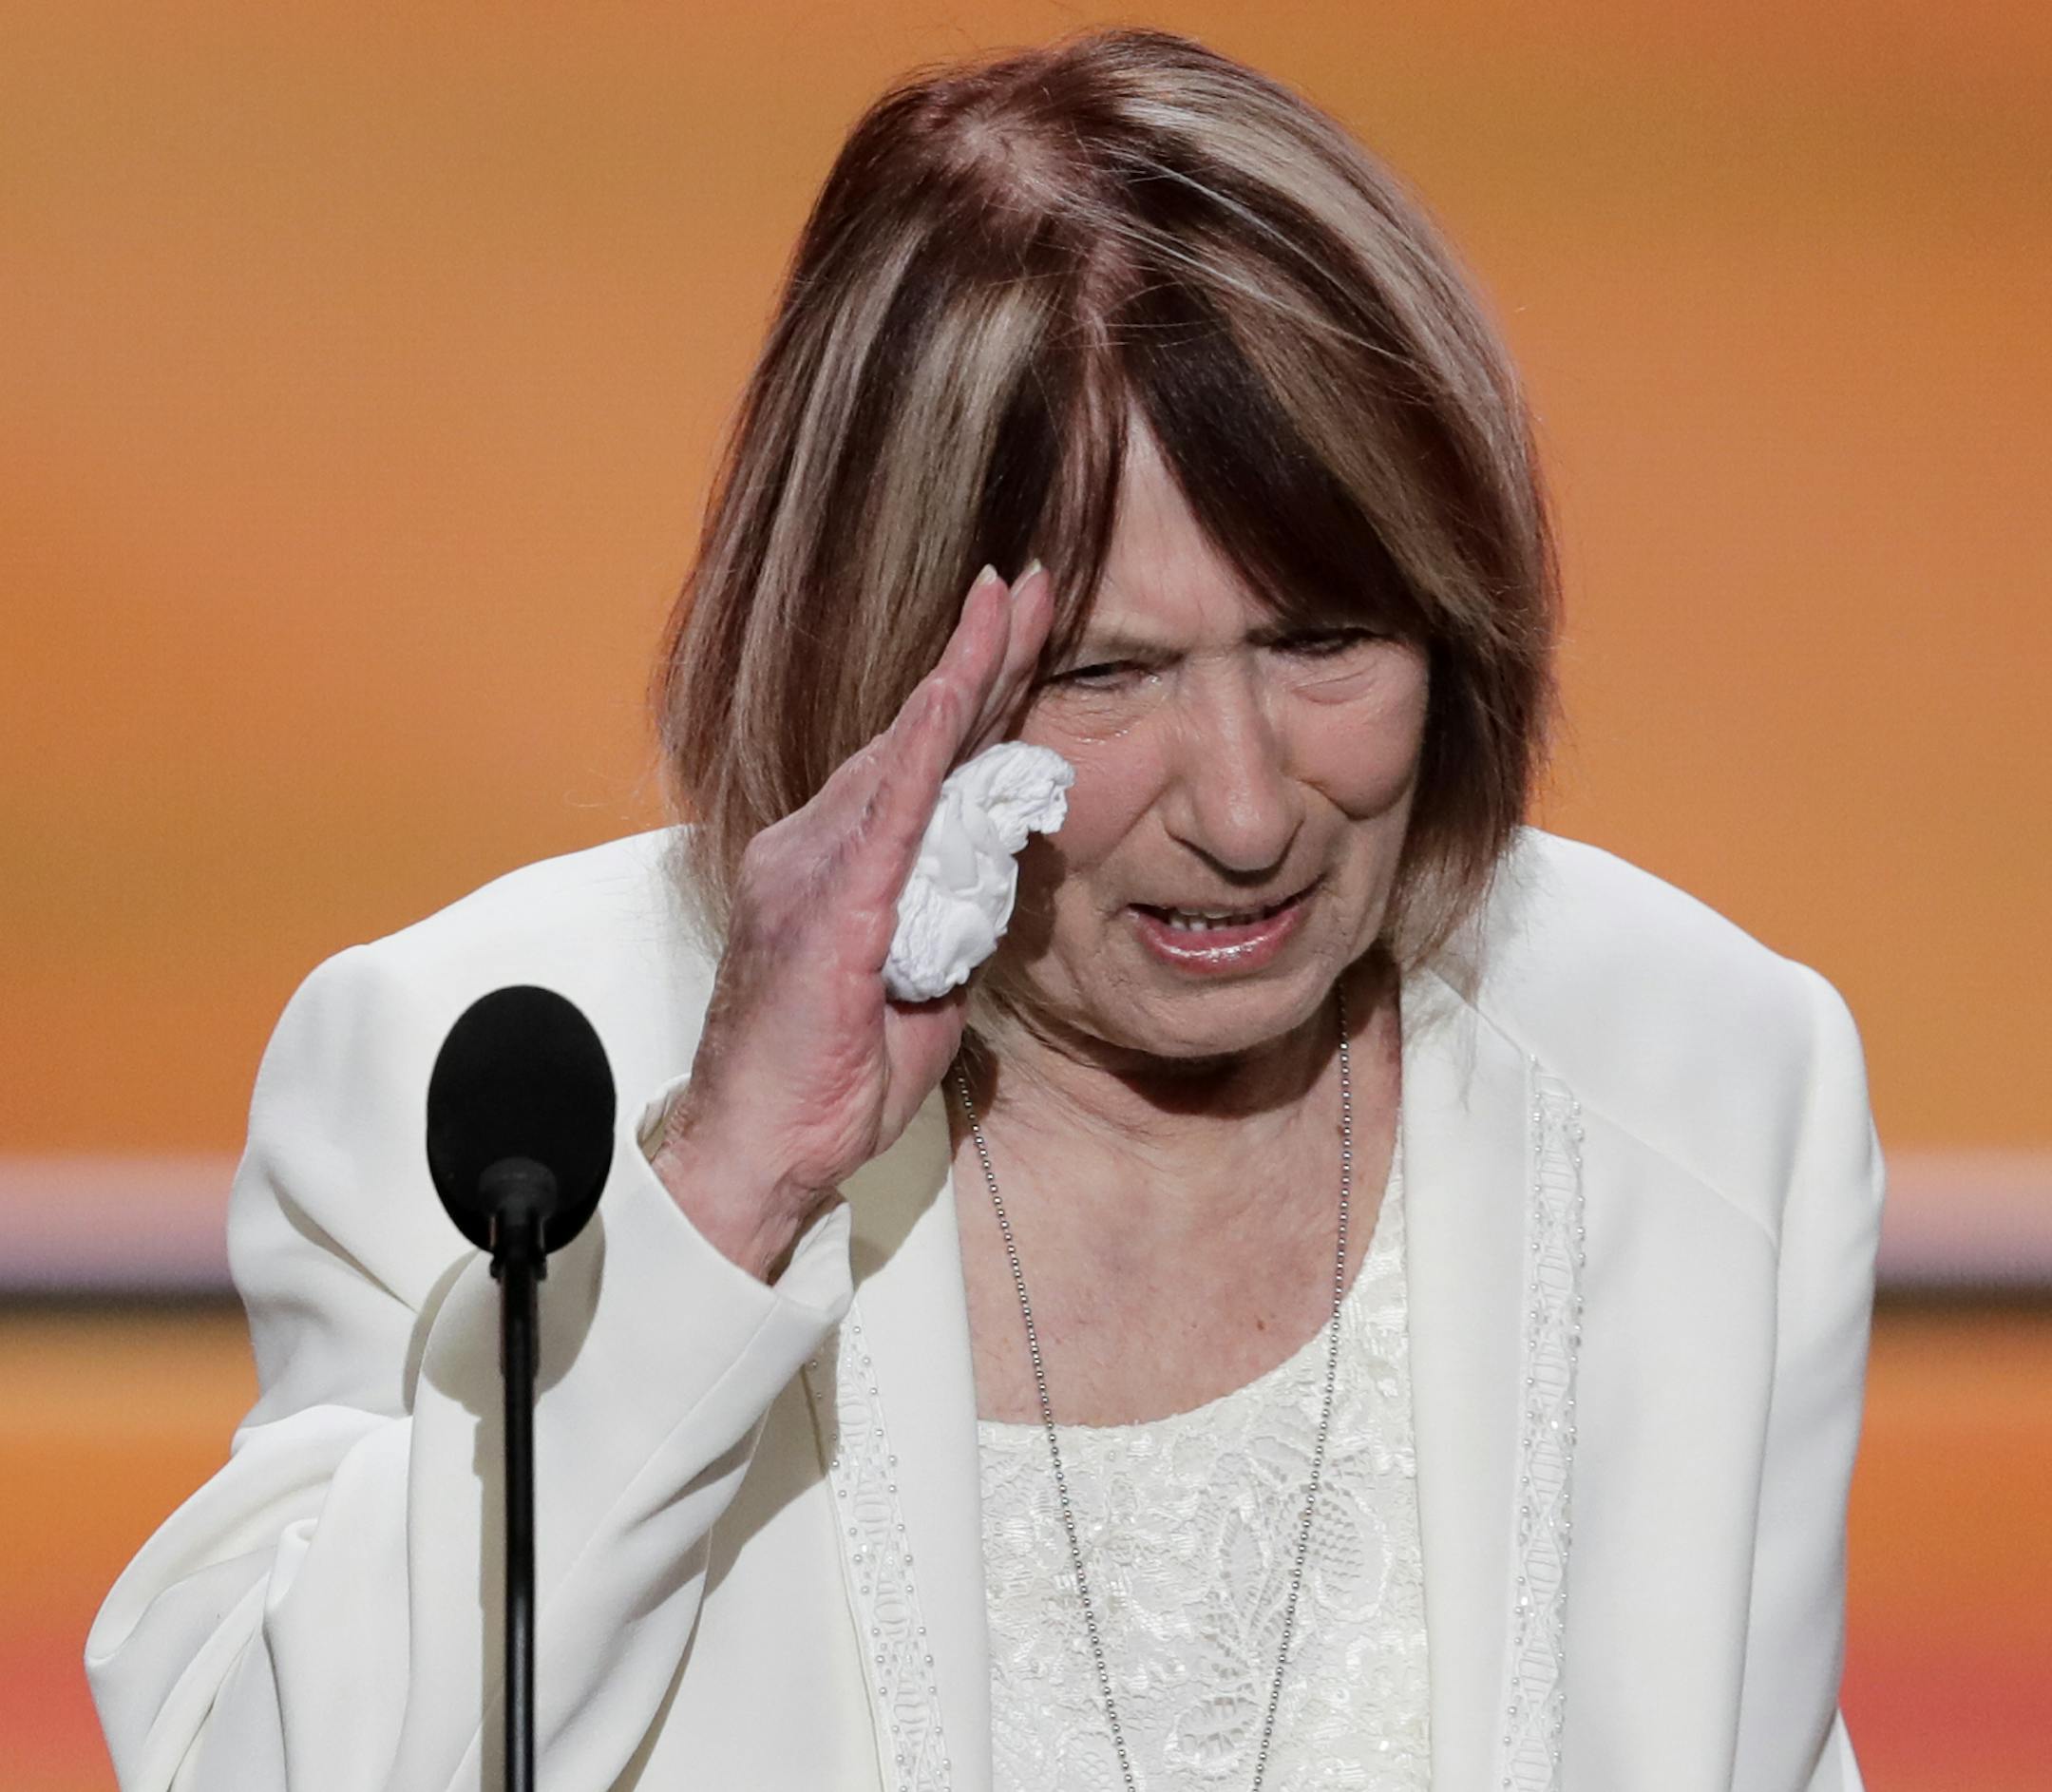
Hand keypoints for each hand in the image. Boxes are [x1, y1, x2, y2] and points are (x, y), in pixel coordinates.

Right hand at [652, 562, 1055, 1277]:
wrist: (762, 1150)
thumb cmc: (830, 1080)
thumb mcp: (921, 989)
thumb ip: (950, 923)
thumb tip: (991, 884)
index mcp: (843, 866)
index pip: (921, 763)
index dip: (973, 693)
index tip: (1017, 629)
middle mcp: (817, 849)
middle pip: (914, 737)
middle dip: (978, 657)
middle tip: (1030, 581)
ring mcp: (813, 871)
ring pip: (902, 755)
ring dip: (963, 677)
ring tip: (1012, 607)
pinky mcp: (825, 909)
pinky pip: (883, 814)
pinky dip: (921, 747)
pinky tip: (955, 692)